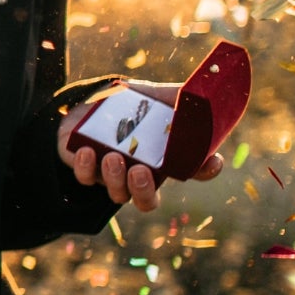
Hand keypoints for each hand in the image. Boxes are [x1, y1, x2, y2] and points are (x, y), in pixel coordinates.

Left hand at [57, 81, 225, 212]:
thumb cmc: (135, 102)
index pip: (194, 171)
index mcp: (167, 158)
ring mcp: (113, 174)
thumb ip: (185, 99)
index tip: (210, 161)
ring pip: (118, 194)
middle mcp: (141, 173)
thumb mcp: (162, 96)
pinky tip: (87, 151)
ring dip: (115, 179)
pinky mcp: (85, 166)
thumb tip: (210, 94)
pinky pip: (84, 178)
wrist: (94, 97)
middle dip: (144, 190)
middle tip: (140, 170)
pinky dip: (85, 168)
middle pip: (147, 200)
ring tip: (112, 157)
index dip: (206, 170)